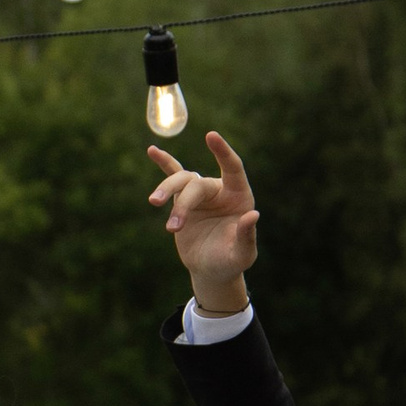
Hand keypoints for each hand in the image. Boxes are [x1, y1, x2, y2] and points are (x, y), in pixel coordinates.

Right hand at [147, 131, 259, 315]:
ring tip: (154, 204)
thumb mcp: (242, 254)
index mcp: (239, 196)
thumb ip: (246, 235)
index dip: (223, 153)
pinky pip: (173, 175)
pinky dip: (164, 163)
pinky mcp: (183, 198)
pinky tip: (152, 150)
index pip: (233, 168)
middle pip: (197, 185)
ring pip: (181, 180)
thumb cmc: (231, 261)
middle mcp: (220, 190)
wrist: (211, 270)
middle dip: (183, 205)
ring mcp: (201, 193)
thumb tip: (252, 216)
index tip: (211, 136)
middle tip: (173, 228)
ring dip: (166, 191)